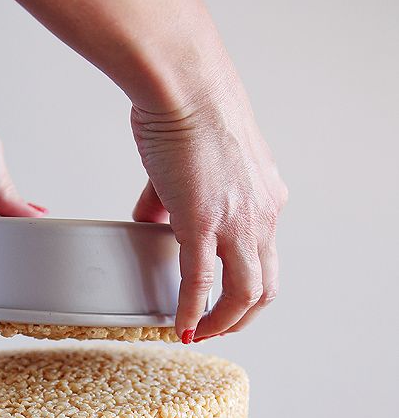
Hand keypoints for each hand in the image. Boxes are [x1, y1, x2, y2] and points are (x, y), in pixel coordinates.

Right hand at [131, 58, 287, 342]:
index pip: (265, 257)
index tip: (224, 300)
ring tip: (199, 333)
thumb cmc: (187, 106)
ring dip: (222, 322)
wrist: (182, 84)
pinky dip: (193, 310)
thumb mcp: (193, 161)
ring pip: (245, 293)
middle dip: (241, 317)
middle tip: (216, 329)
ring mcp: (237, 220)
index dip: (246, 287)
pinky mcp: (205, 222)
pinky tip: (181, 325)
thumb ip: (174, 196)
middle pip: (265, 286)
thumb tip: (152, 215)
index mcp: (264, 197)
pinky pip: (201, 282)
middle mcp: (261, 213)